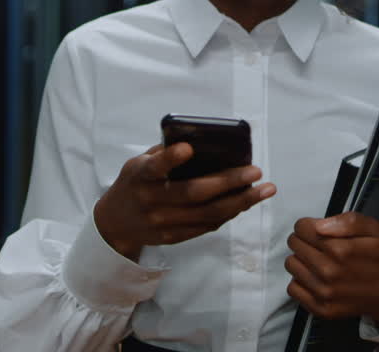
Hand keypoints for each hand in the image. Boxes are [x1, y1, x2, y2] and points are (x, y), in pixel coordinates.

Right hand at [94, 143, 275, 260]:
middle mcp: (151, 200)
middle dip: (229, 182)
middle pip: (194, 193)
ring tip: (264, 190)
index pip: (155, 167)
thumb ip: (164, 154)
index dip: (171, 158)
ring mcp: (163, 222)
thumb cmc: (133, 184)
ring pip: (207, 214)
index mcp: (140, 176)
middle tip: (255, 171)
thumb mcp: (138, 163)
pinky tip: (246, 202)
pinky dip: (229, 214)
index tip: (188, 148)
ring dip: (240, 202)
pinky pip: (207, 226)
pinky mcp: (173, 237)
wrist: (114, 224)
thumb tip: (202, 141)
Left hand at [285, 213, 378, 330]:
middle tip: (318, 244)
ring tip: (317, 260)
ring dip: (301, 259)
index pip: (301, 228)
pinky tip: (315, 277)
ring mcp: (324, 292)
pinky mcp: (321, 308)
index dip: (306, 225)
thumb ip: (347, 221)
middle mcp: (329, 272)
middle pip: (294, 245)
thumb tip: (319, 225)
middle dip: (303, 240)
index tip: (314, 229)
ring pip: (291, 265)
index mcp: (340, 249)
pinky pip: (292, 289)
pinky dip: (300, 281)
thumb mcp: (373, 229)